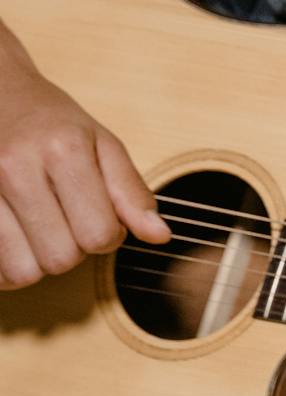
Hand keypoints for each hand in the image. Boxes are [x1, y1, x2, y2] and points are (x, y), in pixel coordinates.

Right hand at [0, 20, 168, 289]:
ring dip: (36, 261)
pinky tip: (14, 239)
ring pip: (21, 272)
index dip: (107, 236)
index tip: (97, 215)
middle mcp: (14, 168)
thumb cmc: (51, 122)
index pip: (98, 235)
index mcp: (62, 150)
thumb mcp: (102, 144)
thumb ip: (131, 192)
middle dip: (72, 250)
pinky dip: (6, 266)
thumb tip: (160, 236)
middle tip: (64, 220)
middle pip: (60, 259)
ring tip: (36, 229)